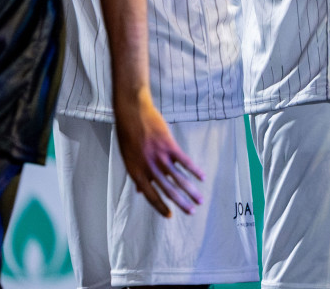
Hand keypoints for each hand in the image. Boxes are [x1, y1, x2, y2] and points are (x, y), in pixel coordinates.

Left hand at [114, 89, 203, 216]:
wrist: (132, 113)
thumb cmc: (128, 135)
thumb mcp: (128, 158)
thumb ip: (137, 174)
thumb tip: (139, 191)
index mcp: (136, 173)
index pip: (150, 196)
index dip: (160, 207)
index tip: (170, 216)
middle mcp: (148, 168)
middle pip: (167, 190)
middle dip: (181, 203)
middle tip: (191, 212)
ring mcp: (159, 157)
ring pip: (178, 179)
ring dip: (190, 191)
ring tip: (200, 199)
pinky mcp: (169, 145)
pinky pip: (184, 161)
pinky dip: (194, 170)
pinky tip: (202, 177)